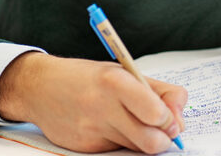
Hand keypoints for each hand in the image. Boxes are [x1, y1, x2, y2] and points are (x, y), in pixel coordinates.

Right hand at [0, 52, 186, 153]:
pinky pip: (116, 151)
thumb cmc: (87, 77)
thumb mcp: (122, 71)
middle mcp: (103, 107)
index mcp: (115, 82)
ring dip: (143, 139)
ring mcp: (93, 131)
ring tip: (134, 123)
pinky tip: (110, 126)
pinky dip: (121, 142)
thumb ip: (157, 90)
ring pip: (136, 148)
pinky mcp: (85, 147)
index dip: (170, 119)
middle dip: (164, 139)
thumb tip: (180, 111)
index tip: (170, 117)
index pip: (156, 112)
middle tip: (163, 130)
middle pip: (151, 141)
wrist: (40, 88)